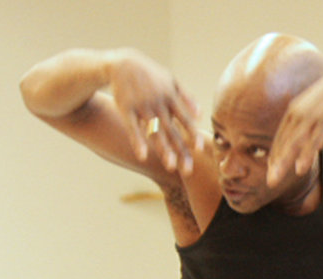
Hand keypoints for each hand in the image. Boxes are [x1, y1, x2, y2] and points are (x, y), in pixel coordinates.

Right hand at [108, 50, 202, 173]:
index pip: (185, 118)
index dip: (192, 133)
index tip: (199, 149)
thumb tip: (199, 115)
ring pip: (154, 131)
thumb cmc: (151, 76)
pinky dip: (137, 140)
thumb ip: (186, 97)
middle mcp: (158, 102)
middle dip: (180, 150)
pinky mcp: (126, 108)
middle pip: (172, 130)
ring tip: (170, 166)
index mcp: (171, 96)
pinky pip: (132, 127)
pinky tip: (142, 155)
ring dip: (163, 148)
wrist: (122, 63)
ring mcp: (142, 106)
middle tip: (187, 170)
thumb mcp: (170, 80)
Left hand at [267, 66, 322, 186]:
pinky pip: (312, 141)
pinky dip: (305, 156)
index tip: (271, 171)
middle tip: (270, 182)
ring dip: (284, 162)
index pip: (279, 138)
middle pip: (283, 143)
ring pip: (294, 144)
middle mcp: (298, 114)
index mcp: (293, 112)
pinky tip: (299, 170)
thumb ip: (304, 123)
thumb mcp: (312, 108)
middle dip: (275, 164)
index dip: (274, 155)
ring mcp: (310, 117)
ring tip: (277, 179)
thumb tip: (304, 141)